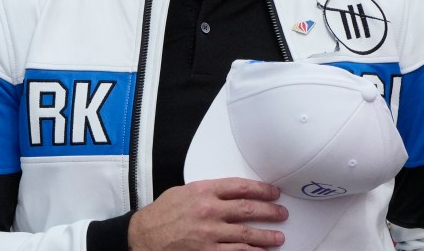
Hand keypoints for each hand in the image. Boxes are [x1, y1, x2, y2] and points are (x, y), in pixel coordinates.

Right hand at [128, 178, 286, 250]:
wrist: (143, 236)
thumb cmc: (161, 214)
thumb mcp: (184, 192)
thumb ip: (207, 192)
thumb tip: (229, 193)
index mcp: (203, 190)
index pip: (240, 187)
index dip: (261, 189)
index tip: (273, 192)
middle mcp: (209, 210)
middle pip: (248, 209)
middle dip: (269, 212)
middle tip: (281, 213)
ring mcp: (209, 233)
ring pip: (246, 234)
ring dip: (266, 236)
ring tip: (278, 237)